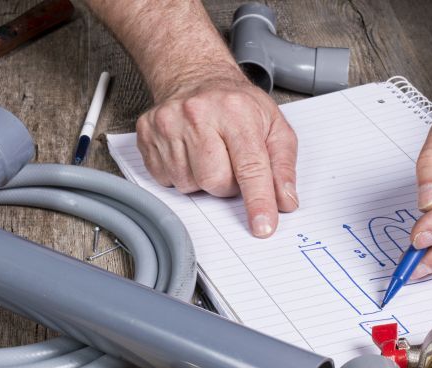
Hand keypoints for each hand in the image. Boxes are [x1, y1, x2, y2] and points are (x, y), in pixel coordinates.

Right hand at [136, 75, 298, 237]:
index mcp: (235, 111)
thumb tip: (285, 201)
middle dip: (227, 184)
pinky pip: (165, 179)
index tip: (263, 227)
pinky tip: (187, 152)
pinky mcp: (147, 134)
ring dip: (202, 179)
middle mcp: (198, 114)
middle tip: (230, 162)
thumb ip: (283, 166)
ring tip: (208, 153)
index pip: (250, 167)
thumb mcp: (273, 126)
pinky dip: (180, 173)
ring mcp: (168, 123)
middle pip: (215, 182)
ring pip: (189, 184)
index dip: (258, 201)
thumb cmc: (236, 105)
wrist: (196, 76)